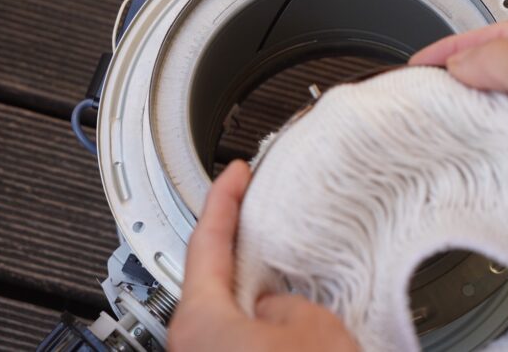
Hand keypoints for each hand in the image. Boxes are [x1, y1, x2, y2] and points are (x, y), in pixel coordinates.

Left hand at [169, 160, 358, 351]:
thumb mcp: (312, 325)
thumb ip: (287, 299)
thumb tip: (279, 305)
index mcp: (200, 320)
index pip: (206, 240)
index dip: (223, 197)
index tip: (236, 172)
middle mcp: (195, 344)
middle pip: (216, 278)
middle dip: (243, 243)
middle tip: (262, 215)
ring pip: (235, 314)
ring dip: (263, 289)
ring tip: (293, 272)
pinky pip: (247, 339)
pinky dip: (268, 321)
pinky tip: (299, 320)